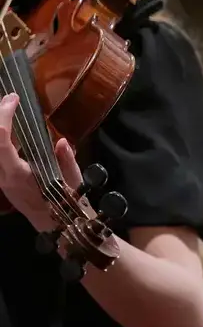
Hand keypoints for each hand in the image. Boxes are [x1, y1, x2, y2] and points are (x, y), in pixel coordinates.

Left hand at [0, 93, 83, 231]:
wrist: (55, 227)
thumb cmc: (66, 204)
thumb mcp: (72, 181)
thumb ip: (65, 160)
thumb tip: (61, 141)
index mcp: (17, 175)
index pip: (0, 141)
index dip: (4, 117)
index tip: (14, 99)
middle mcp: (2, 176)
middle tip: (8, 99)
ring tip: (7, 109)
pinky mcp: (2, 179)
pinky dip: (1, 139)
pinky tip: (10, 129)